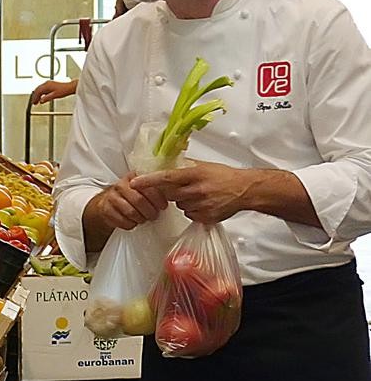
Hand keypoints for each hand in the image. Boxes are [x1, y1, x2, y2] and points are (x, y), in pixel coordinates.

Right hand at [31, 80, 77, 104]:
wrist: (70, 87)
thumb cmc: (64, 90)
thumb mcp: (55, 96)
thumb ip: (47, 98)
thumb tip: (41, 101)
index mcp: (47, 85)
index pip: (38, 91)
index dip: (35, 97)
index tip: (33, 102)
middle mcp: (47, 83)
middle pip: (38, 90)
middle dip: (35, 96)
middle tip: (34, 102)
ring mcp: (48, 83)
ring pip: (40, 89)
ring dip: (38, 95)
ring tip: (37, 101)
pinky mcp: (50, 85)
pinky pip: (43, 89)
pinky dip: (41, 93)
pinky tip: (42, 97)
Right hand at [85, 172, 167, 236]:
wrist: (108, 203)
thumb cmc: (131, 196)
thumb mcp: (142, 188)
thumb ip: (155, 188)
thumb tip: (176, 193)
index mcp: (133, 177)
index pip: (147, 186)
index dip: (157, 198)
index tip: (163, 206)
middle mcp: (120, 185)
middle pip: (139, 200)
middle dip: (149, 211)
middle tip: (154, 215)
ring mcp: (112, 197)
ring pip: (131, 212)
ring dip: (140, 218)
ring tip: (144, 219)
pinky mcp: (106, 210)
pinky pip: (122, 221)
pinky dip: (130, 224)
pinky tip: (133, 222)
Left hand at [129, 161, 253, 224]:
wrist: (245, 190)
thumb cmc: (224, 176)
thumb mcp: (203, 166)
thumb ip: (185, 165)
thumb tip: (167, 163)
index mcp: (194, 174)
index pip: (166, 177)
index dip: (149, 180)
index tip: (135, 182)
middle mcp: (196, 190)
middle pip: (170, 194)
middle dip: (170, 191)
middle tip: (182, 186)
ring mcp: (201, 205)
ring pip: (179, 205)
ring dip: (183, 201)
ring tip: (198, 194)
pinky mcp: (205, 217)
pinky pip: (189, 215)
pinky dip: (192, 210)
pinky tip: (203, 203)